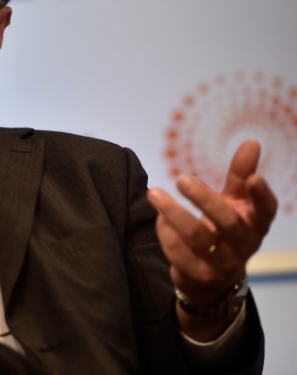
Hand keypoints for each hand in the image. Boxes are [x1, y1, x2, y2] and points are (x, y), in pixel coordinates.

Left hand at [147, 139, 277, 339]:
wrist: (211, 278)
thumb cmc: (223, 229)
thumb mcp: (235, 202)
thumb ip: (240, 174)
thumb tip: (252, 141)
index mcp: (255, 224)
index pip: (266, 210)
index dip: (262, 195)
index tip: (254, 177)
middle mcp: (243, 246)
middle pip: (228, 223)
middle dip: (204, 199)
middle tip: (182, 178)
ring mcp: (221, 264)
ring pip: (197, 238)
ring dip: (174, 213)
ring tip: (154, 193)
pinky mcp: (197, 274)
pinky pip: (178, 252)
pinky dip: (165, 232)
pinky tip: (159, 218)